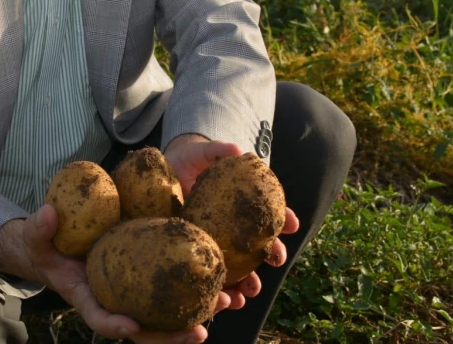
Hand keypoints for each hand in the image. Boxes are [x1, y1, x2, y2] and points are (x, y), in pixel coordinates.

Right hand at [0, 205, 225, 342]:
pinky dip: (191, 292)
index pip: (98, 317)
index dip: (114, 324)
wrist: (55, 246)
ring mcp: (129, 294)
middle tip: (199, 332)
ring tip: (223, 305)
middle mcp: (111, 301)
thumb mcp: (36, 237)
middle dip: (170, 336)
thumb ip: (40, 228)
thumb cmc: (45, 245)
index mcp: (84, 296)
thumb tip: (49, 213)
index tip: (131, 325)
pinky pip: (168, 292)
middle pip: (141, 329)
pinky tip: (219, 283)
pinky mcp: (142, 279)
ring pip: (161, 315)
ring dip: (191, 316)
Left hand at [162, 134, 301, 310]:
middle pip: (260, 245)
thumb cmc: (186, 161)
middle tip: (276, 258)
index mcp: (241, 204)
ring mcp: (216, 242)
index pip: (269, 213)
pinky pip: (213, 278)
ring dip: (250, 282)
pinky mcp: (198, 254)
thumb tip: (238, 150)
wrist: (160, 175)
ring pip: (240, 269)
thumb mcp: (201, 153)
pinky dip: (222, 293)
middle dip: (272, 253)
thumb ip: (218, 151)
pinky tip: (225, 302)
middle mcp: (233, 227)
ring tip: (252, 290)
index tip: (292, 223)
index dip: (284, 218)